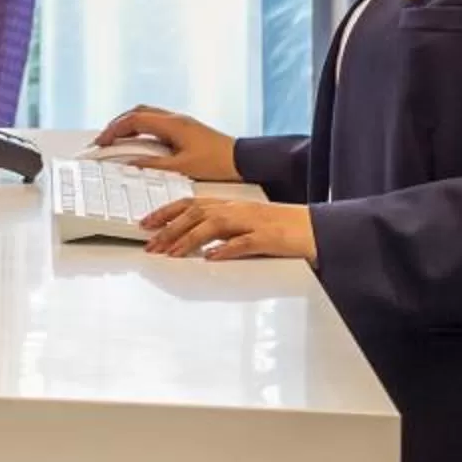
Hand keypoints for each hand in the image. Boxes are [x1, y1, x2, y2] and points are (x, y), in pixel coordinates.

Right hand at [95, 105, 239, 182]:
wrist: (244, 161)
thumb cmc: (217, 163)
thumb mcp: (182, 168)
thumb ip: (153, 165)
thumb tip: (130, 164)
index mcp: (172, 124)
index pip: (134, 120)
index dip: (113, 130)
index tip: (101, 142)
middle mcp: (175, 118)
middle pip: (138, 112)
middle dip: (117, 124)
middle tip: (105, 139)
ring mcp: (181, 121)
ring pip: (147, 114)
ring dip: (129, 124)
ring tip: (118, 139)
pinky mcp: (185, 128)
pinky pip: (156, 121)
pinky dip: (141, 128)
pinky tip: (139, 141)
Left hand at [139, 196, 315, 262]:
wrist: (316, 227)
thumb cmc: (280, 228)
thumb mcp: (244, 224)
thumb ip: (220, 229)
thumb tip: (195, 244)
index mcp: (231, 205)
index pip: (191, 203)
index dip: (166, 212)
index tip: (146, 223)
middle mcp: (237, 210)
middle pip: (196, 214)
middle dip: (169, 228)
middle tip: (150, 244)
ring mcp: (252, 223)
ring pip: (214, 226)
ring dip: (189, 239)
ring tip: (170, 253)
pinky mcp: (268, 238)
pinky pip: (244, 242)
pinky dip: (226, 249)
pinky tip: (211, 257)